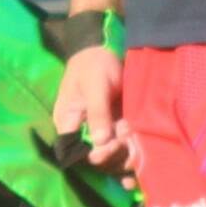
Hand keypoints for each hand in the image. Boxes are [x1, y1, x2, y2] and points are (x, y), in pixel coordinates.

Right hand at [50, 41, 131, 171]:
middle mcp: (82, 131)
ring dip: (125, 149)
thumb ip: (97, 112)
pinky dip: (131, 148)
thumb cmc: (93, 64)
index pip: (77, 150)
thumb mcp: (94, 84)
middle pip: (95, 156)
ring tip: (133, 134)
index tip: (112, 145)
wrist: (106, 50)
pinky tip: (138, 147)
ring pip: (111, 154)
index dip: (95, 153)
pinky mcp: (114, 127)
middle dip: (113, 152)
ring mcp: (99, 130)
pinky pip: (121, 145)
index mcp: (67, 122)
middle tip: (127, 137)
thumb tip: (100, 141)